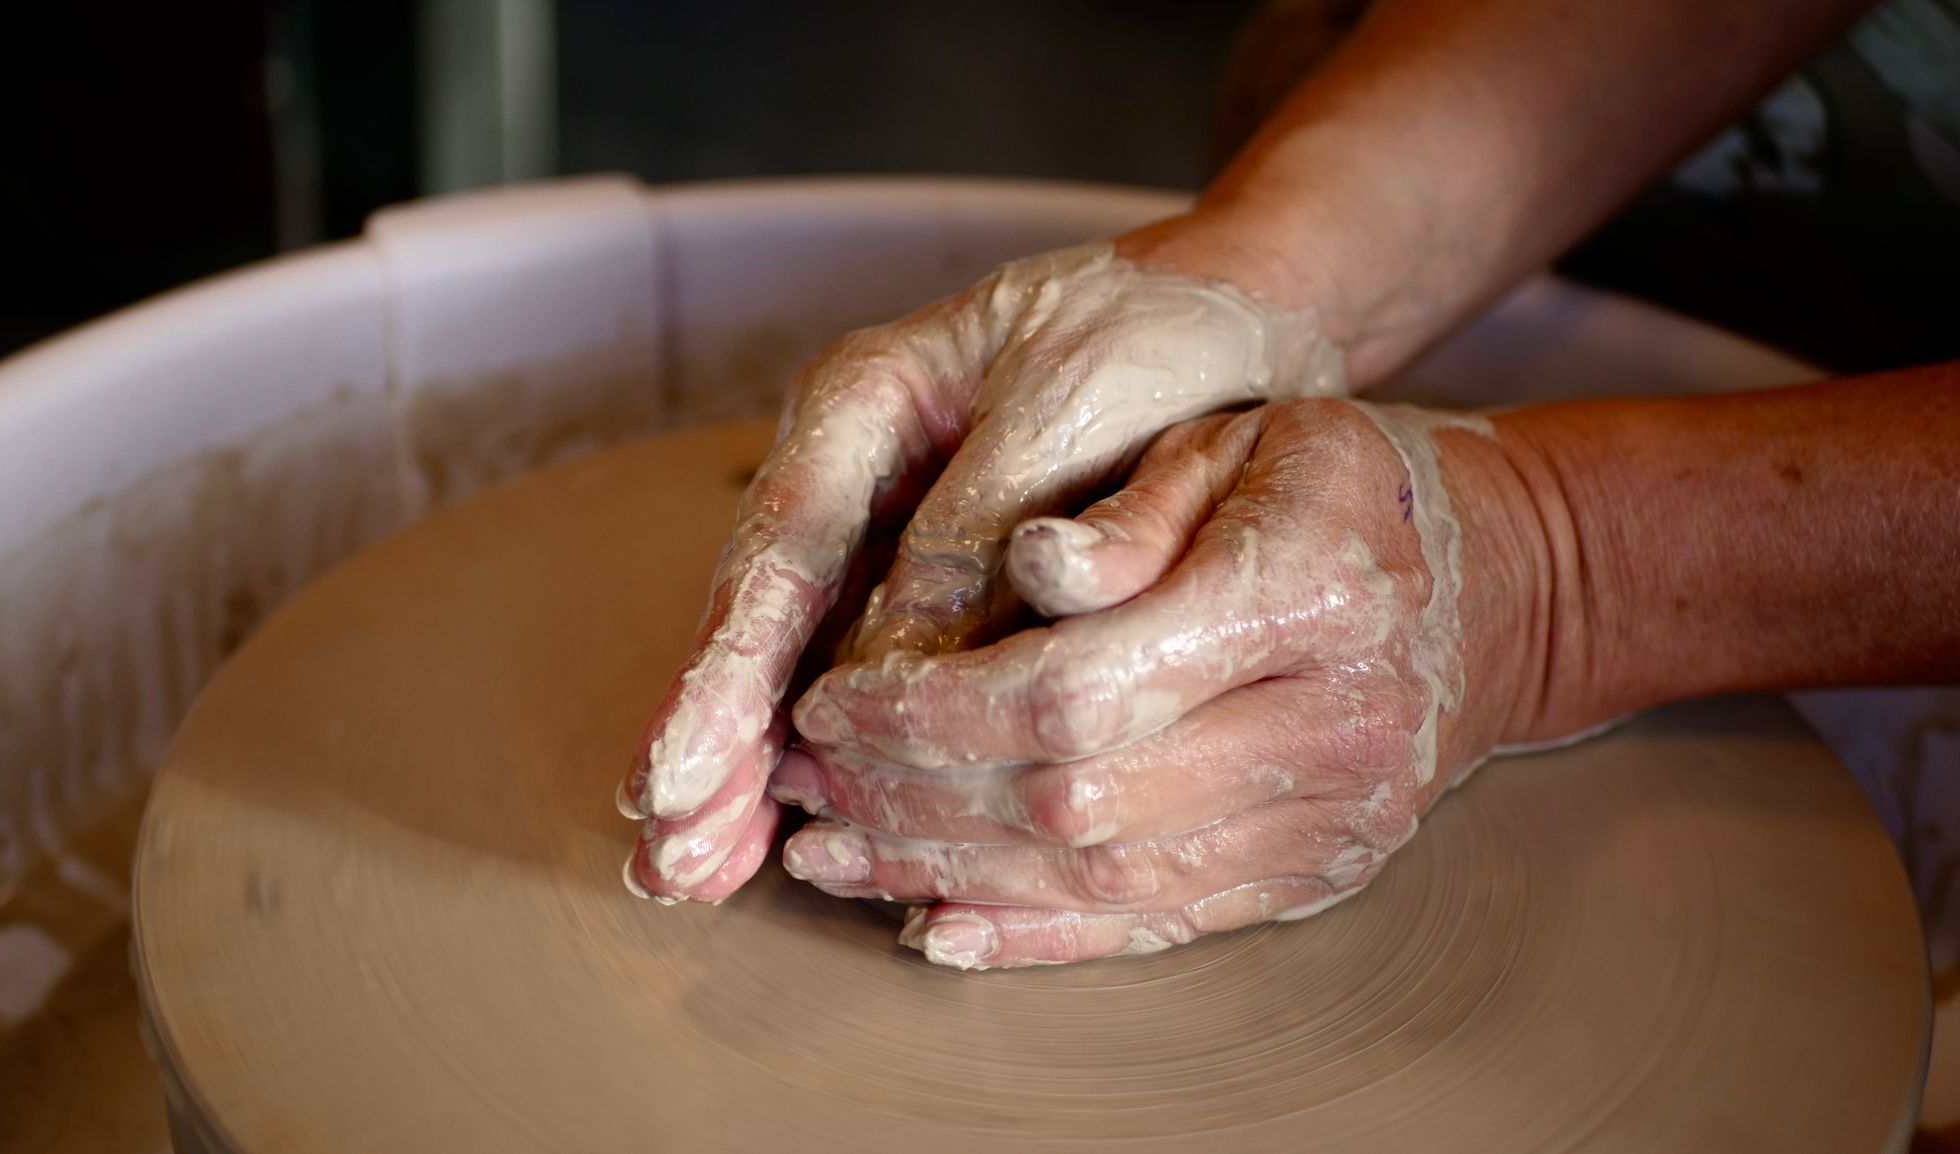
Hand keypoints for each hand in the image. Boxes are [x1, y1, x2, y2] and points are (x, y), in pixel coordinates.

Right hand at [620, 233, 1345, 901]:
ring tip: (693, 873)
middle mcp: (853, 474)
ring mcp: (890, 534)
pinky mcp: (943, 589)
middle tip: (671, 858)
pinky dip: (839, 758)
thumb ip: (974, 528)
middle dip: (713, 742)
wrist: (1245, 316)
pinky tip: (784, 838)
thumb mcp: (1068, 408)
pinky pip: (875, 681)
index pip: (781, 549)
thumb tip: (884, 678)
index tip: (682, 773)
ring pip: (804, 662)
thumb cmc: (1158, 334)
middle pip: (764, 620)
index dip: (727, 672)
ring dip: (752, 770)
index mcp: (862, 400)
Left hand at [772, 398, 1554, 965]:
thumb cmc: (1340, 488)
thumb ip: (1130, 509)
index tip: (829, 700)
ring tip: (831, 851)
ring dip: (943, 872)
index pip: (1075, 688)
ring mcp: (1328, 820)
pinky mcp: (1311, 874)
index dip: (928, 712)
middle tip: (804, 777)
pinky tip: (937, 923)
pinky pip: (1157, 924)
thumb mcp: (1240, 441)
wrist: (1490, 587)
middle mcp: (1328, 727)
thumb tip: (1026, 560)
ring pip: (1100, 877)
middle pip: (1072, 798)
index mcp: (1303, 595)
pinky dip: (1036, 934)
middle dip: (911, 797)